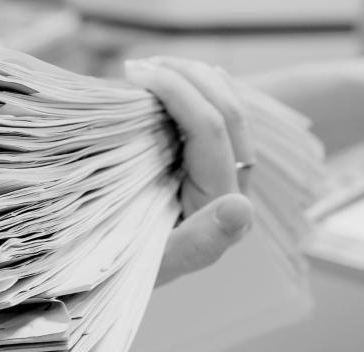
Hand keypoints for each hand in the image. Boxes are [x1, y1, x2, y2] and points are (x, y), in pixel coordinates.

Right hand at [125, 57, 254, 285]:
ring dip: (193, 77)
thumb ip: (200, 243)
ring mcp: (229, 175)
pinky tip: (171, 76)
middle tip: (138, 65)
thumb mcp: (156, 263)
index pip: (212, 131)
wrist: (124, 274)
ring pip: (229, 107)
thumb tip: (238, 207)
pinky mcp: (216, 167)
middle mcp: (237, 189)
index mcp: (227, 209)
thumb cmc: (131, 269)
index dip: (178, 92)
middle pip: (228, 112)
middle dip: (186, 76)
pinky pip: (218, 117)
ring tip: (150, 65)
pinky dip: (196, 90)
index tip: (134, 73)